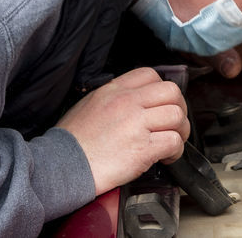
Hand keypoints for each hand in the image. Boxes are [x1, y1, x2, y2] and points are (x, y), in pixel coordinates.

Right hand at [56, 67, 189, 194]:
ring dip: (180, 130)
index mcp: (114, 90)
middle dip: (179, 107)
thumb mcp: (90, 104)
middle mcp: (127, 103)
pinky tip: (166, 157)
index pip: (151, 75)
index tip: (162, 104)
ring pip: (177, 116)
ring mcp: (136, 125)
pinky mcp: (142, 149)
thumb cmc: (73, 141)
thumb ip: (115, 97)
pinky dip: (176, 151)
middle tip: (174, 123)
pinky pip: (173, 142)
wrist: (62, 167)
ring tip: (171, 141)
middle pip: (171, 92)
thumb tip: (136, 100)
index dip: (162, 90)